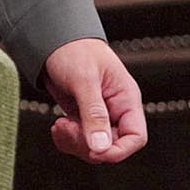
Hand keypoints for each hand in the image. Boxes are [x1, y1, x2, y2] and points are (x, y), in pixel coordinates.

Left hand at [41, 37, 146, 163]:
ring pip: (95, 148)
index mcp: (126, 99)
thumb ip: (93, 113)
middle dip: (88, 145)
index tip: (95, 149)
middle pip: (112, 147)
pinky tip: (58, 126)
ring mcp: (99, 116)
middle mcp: (116, 110)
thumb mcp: (84, 80)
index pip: (136, 136)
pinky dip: (67, 140)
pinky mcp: (84, 118)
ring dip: (75, 143)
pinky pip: (80, 141)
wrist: (53, 40)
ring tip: (60, 125)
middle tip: (67, 127)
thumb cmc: (74, 50)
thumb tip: (101, 147)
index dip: (118, 150)